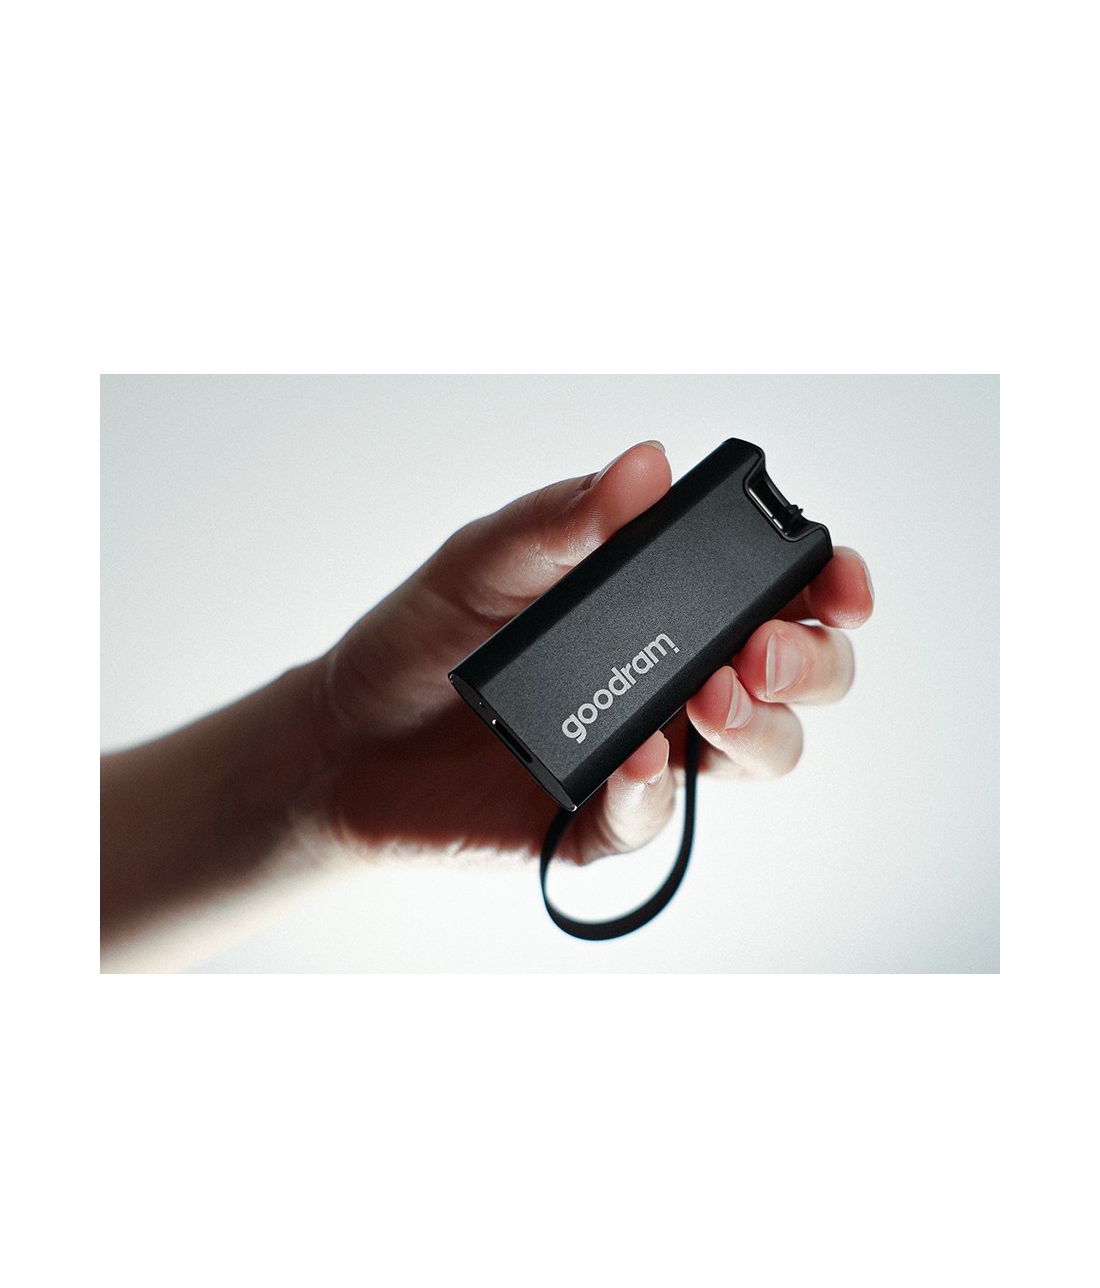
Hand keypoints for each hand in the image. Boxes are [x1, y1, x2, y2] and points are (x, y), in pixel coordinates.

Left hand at [312, 442, 873, 866]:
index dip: (828, 585)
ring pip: (761, 754)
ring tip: (706, 701)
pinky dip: (653, 790)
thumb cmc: (426, 638)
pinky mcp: (603, 822)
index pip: (780, 592)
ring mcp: (652, 753)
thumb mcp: (485, 560)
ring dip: (756, 728)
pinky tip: (629, 762)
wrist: (346, 739)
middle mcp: (678, 680)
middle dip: (806, 663)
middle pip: (799, 677)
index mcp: (667, 607)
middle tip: (756, 651)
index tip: (838, 581)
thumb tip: (647, 465)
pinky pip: (658, 819)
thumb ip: (565, 520)